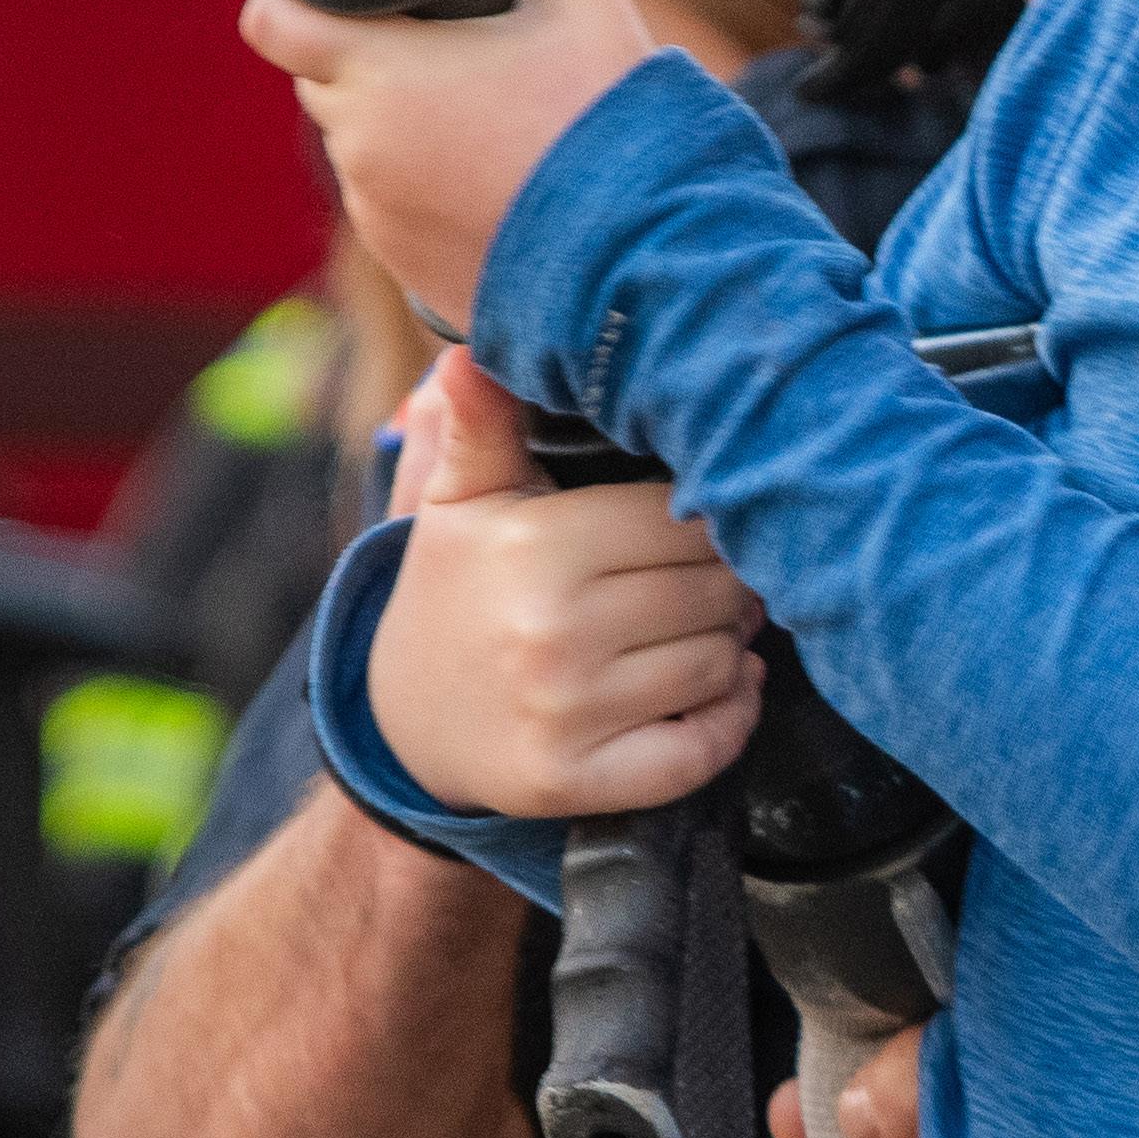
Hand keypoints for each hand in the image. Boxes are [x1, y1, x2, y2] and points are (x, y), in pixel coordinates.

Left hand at [242, 0, 653, 330]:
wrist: (641, 258)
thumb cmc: (607, 121)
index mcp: (379, 73)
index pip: (273, 21)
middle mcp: (361, 149)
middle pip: (322, 82)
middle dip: (368, 61)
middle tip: (451, 53)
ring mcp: (379, 219)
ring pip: (363, 150)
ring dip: (404, 130)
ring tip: (493, 129)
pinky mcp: (407, 272)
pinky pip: (394, 212)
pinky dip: (428, 192)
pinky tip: (499, 188)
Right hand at [371, 348, 762, 815]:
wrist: (404, 726)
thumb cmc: (457, 591)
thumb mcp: (459, 499)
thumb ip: (482, 425)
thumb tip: (469, 354)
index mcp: (535, 545)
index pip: (688, 519)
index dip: (713, 519)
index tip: (701, 524)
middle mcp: (552, 631)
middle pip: (717, 591)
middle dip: (730, 582)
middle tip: (714, 578)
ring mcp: (566, 714)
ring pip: (720, 663)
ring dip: (733, 646)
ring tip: (707, 626)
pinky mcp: (577, 783)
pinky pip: (702, 751)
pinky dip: (731, 720)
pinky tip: (724, 690)